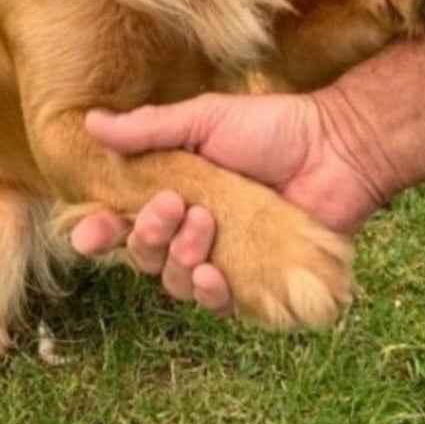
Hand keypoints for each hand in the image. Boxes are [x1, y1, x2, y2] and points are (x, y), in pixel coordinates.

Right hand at [70, 89, 391, 312]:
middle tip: (170, 207)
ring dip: (179, 259)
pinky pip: (221, 305)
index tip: (88, 233)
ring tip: (204, 225)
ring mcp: (223, 259)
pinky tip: (212, 275)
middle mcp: (190, 232)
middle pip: (145, 256)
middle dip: (147, 238)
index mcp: (171, 194)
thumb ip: (150, 128)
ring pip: (177, 282)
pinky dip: (210, 294)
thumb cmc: (271, 128)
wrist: (336, 148)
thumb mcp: (205, 118)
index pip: (122, 222)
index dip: (100, 232)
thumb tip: (90, 122)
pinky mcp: (256, 283)